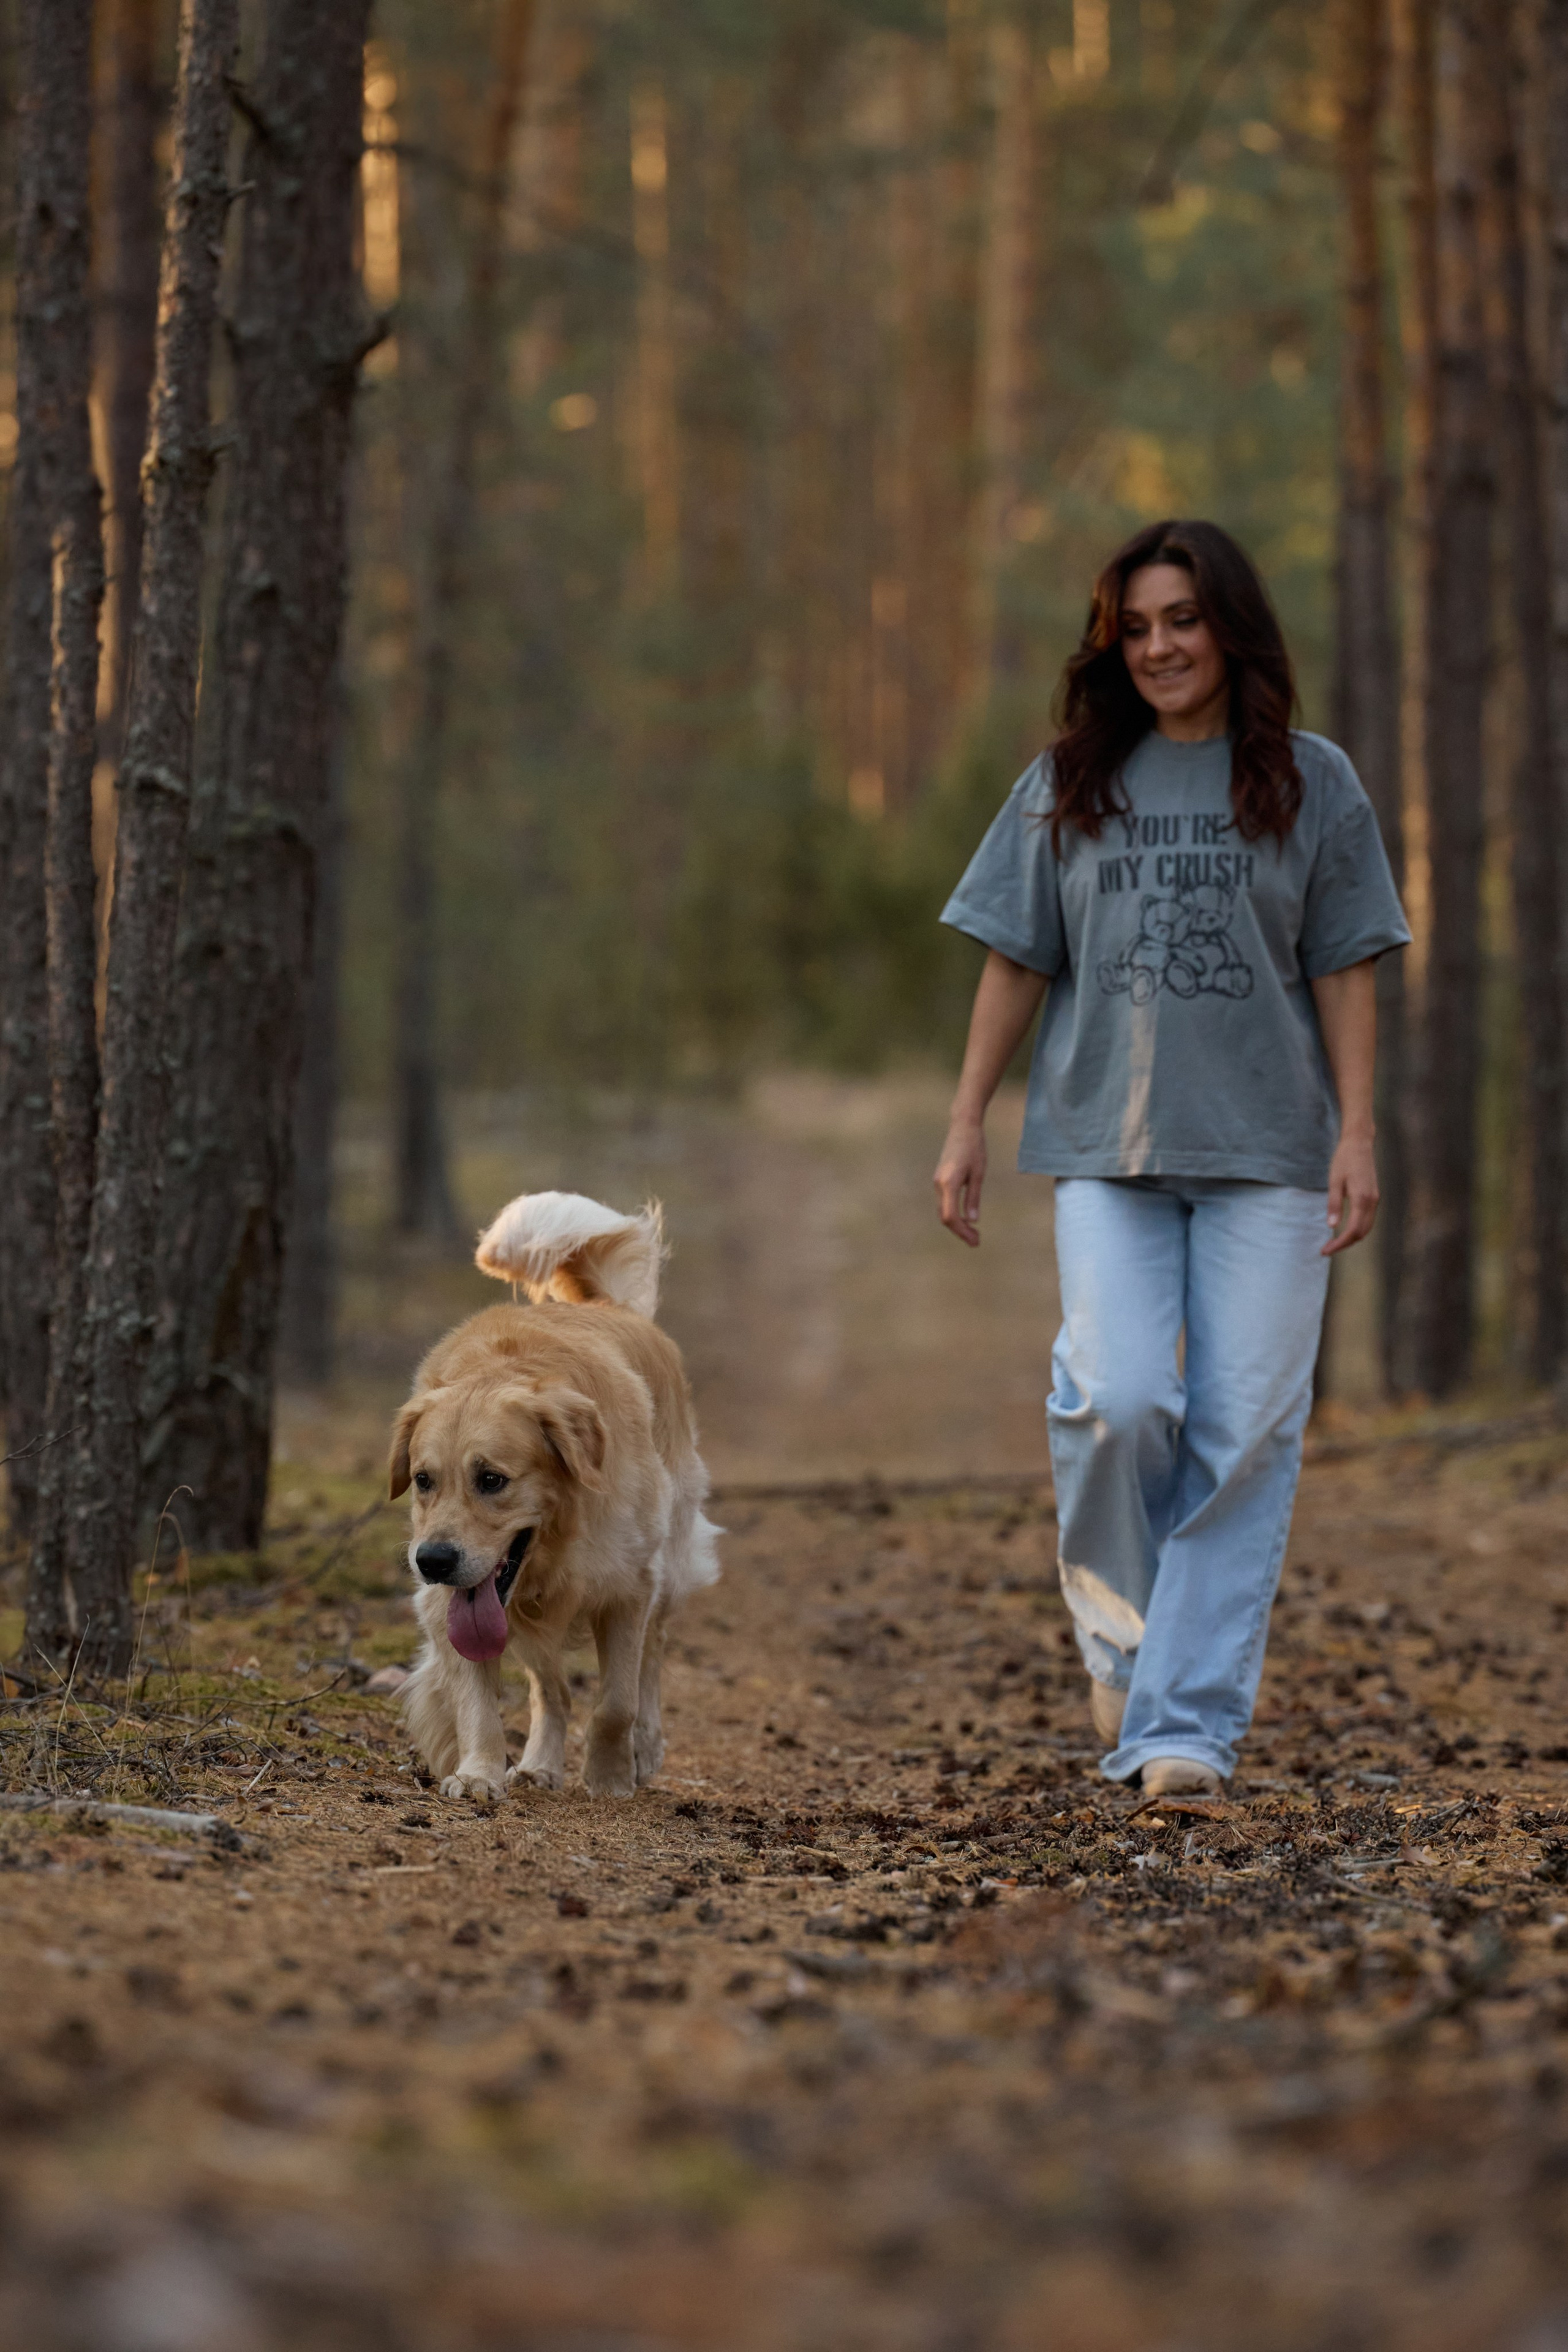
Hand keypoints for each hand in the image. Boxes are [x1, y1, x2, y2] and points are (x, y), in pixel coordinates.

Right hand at [935, 1117, 986, 1246]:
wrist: (963, 1127)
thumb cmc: (974, 1147)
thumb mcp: (978, 1173)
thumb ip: (973, 1198)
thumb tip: (973, 1220)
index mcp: (948, 1183)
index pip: (951, 1216)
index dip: (962, 1231)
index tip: (975, 1240)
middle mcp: (939, 1184)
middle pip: (945, 1216)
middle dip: (960, 1231)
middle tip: (977, 1241)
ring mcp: (937, 1182)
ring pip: (943, 1210)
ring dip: (957, 1224)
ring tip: (973, 1233)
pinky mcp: (940, 1179)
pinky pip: (944, 1202)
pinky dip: (954, 1214)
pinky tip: (965, 1218)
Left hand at [1322, 1131, 1377, 1256]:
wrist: (1359, 1143)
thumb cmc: (1344, 1160)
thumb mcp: (1334, 1181)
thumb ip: (1334, 1204)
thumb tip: (1331, 1225)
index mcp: (1362, 1199)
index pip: (1353, 1231)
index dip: (1339, 1244)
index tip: (1325, 1250)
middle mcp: (1372, 1202)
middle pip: (1361, 1233)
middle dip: (1345, 1244)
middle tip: (1326, 1249)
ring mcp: (1375, 1200)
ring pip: (1366, 1228)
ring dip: (1351, 1238)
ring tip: (1333, 1242)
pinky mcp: (1374, 1197)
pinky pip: (1367, 1219)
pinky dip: (1357, 1229)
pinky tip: (1344, 1229)